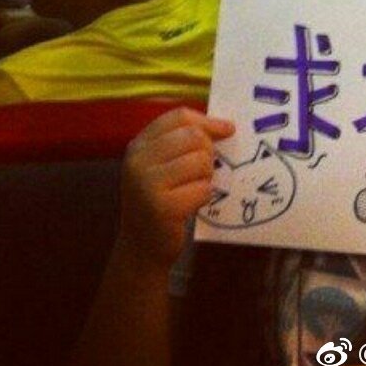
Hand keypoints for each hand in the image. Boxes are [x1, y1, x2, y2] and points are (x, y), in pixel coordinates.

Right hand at [117, 107, 234, 269]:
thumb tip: (226, 126)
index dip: (207, 121)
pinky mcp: (162, 208)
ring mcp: (147, 184)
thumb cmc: (161, 200)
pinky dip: (204, 197)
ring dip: (206, 177)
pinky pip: (203, 189)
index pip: (179, 117)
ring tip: (191, 190)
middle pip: (194, 136)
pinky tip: (189, 206)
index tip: (227, 129)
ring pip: (201, 161)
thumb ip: (183, 142)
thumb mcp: (162, 165)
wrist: (141, 248)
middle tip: (201, 173)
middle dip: (208, 153)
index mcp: (139, 145)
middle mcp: (138, 161)